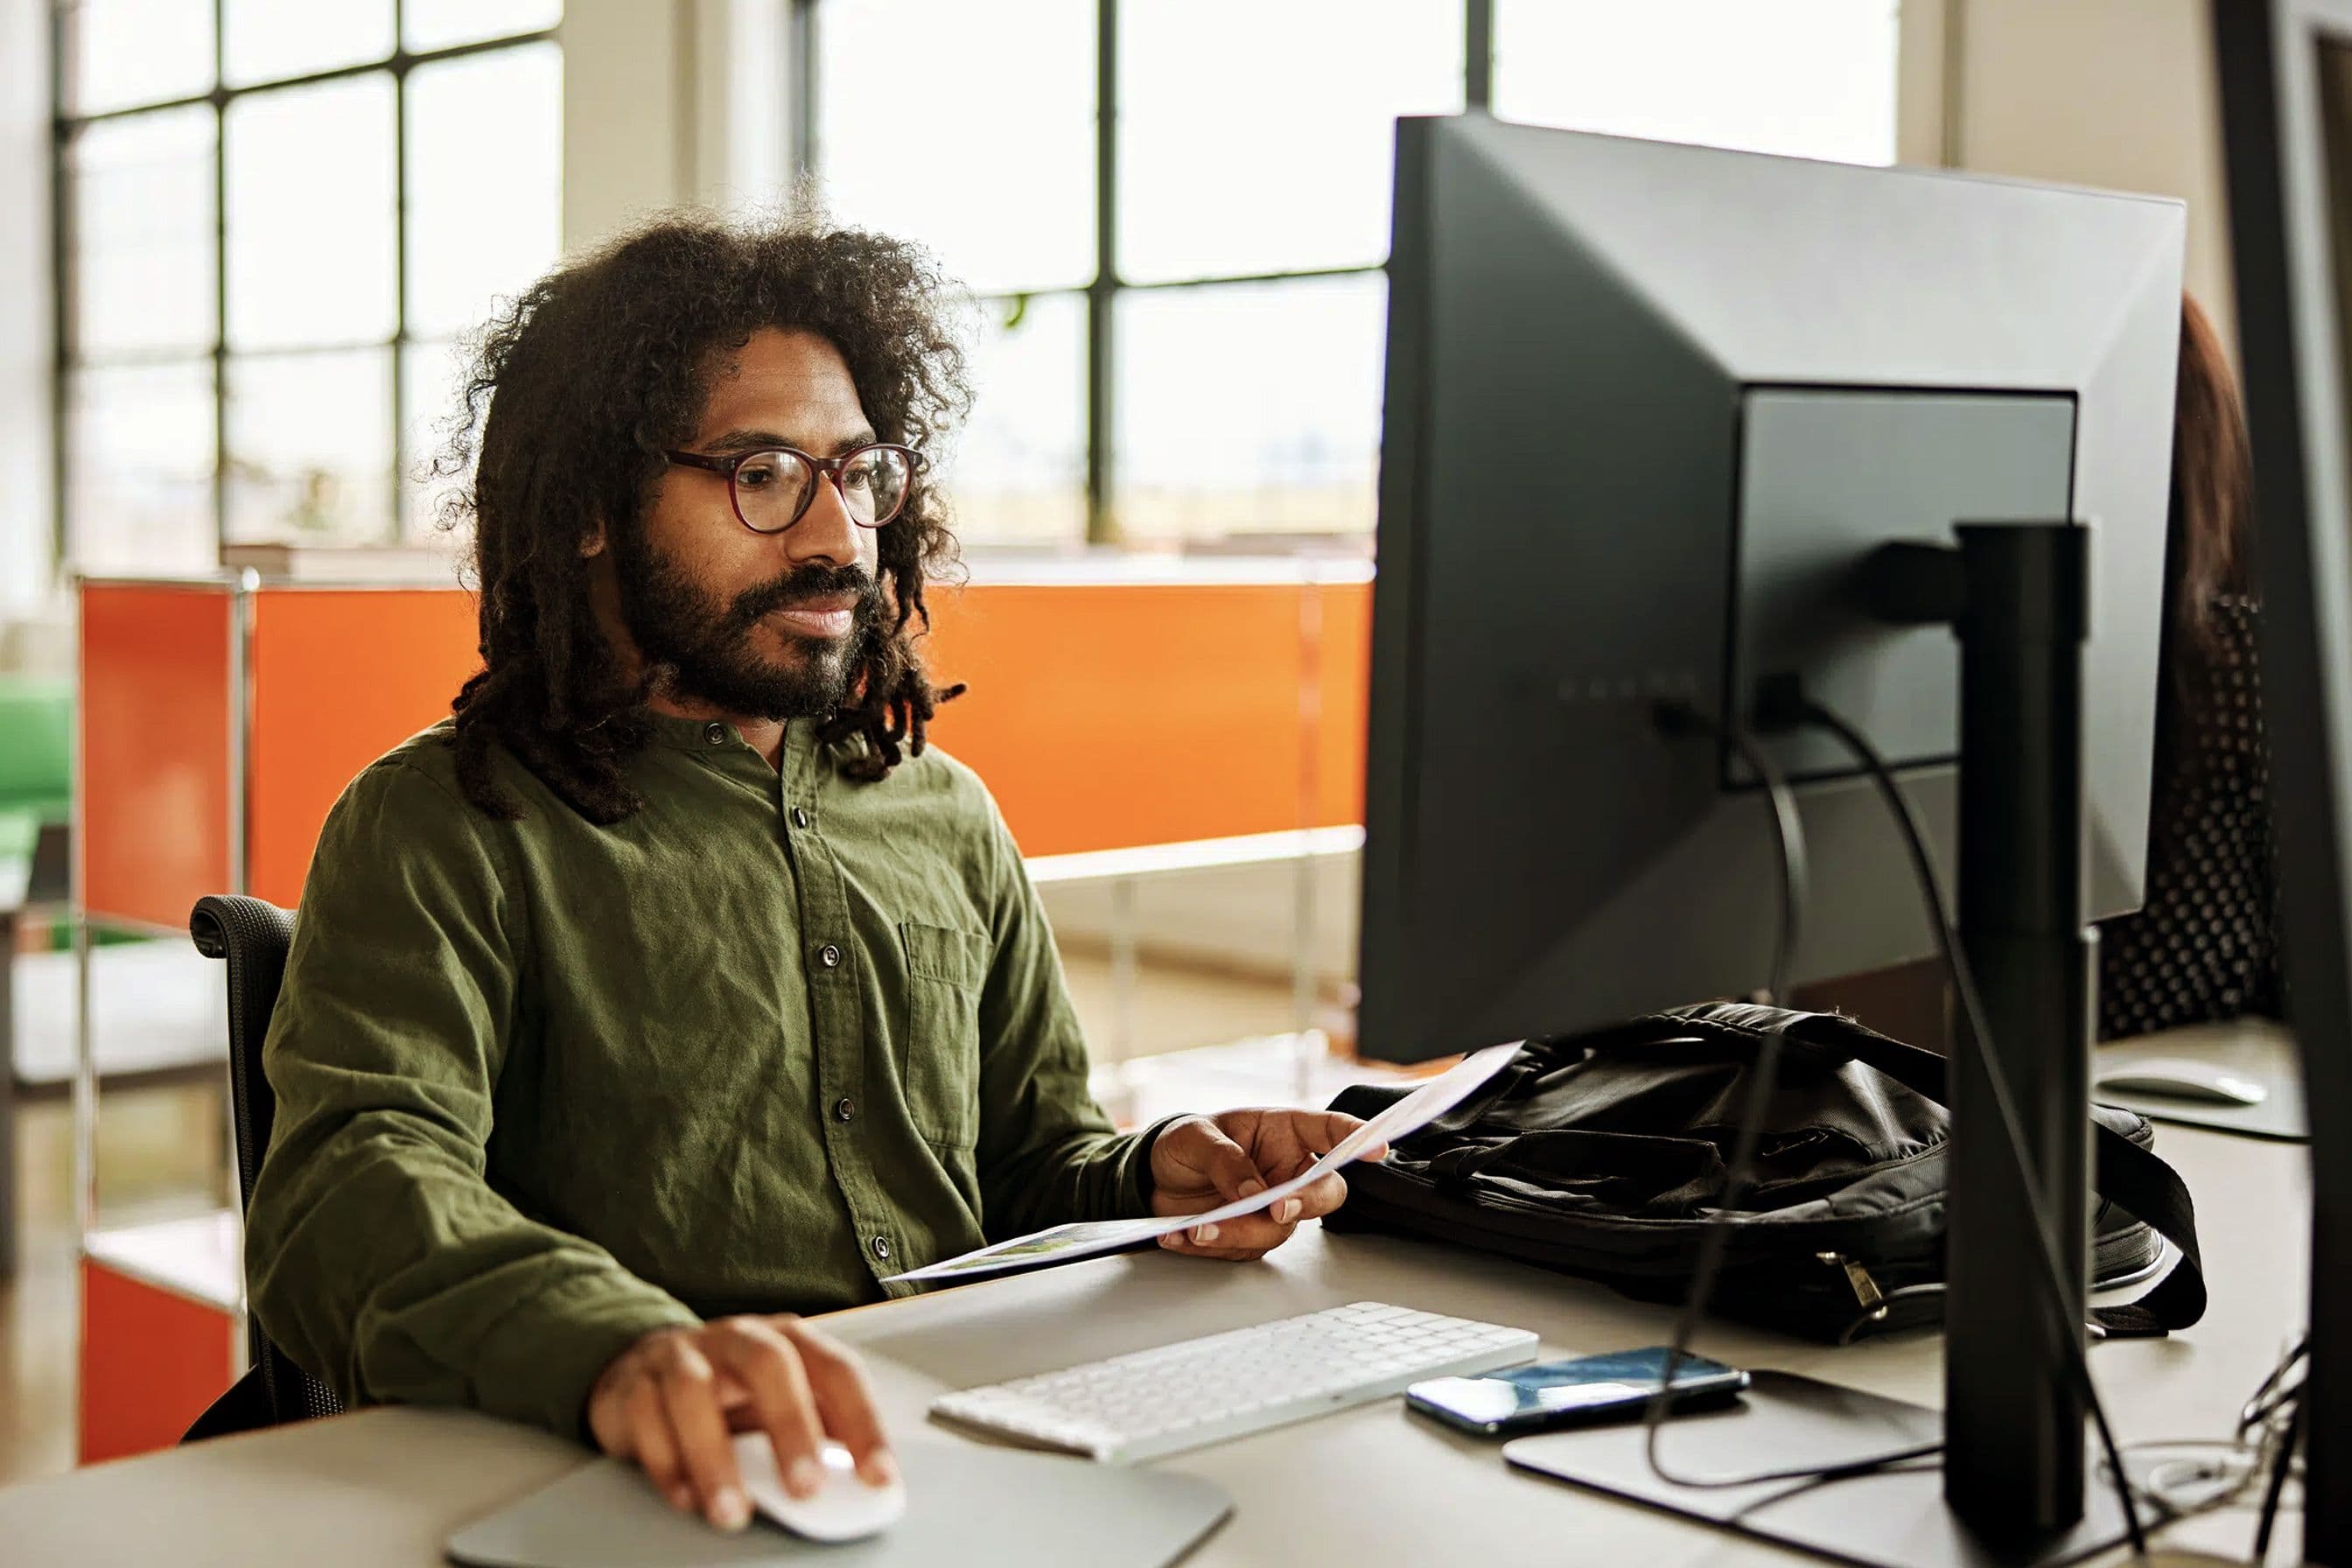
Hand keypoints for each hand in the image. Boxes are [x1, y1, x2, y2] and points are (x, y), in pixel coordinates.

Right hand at [586, 1315, 893, 1531]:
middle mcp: (738, 1338)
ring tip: (733, 1512)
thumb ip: (819, 1431)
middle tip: (806, 1489)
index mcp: (788, 1340)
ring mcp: (682, 1355)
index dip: (863, 1421)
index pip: (837, 1370)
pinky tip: (685, 1498)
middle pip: (770, 1364)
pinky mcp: (634, 1383)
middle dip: (792, 1427)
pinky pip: (645, 1416)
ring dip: (715, 1458)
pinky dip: (666, 1463)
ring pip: (694, 1391)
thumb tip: (862, 1481)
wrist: (646, 1366)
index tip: (878, 1476)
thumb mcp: (779, 1404)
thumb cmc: (729, 1389)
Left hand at [1148, 1108, 1385, 1261]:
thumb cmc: (1185, 1143)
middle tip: (1277, 1209)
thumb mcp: (1196, 1137)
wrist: (1154, 1177)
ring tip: (1195, 1229)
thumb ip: (1226, 1160)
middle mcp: (1287, 1171)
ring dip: (1238, 1232)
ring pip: (1279, 1230)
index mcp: (1283, 1132)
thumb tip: (1253, 1193)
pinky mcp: (1252, 1236)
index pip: (1329, 1131)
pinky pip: (1243, 1249)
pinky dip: (1210, 1246)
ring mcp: (1273, 1208)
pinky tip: (1178, 1236)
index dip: (1358, 1138)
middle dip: (1305, 1203)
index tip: (1377, 1148)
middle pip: (1324, 1192)